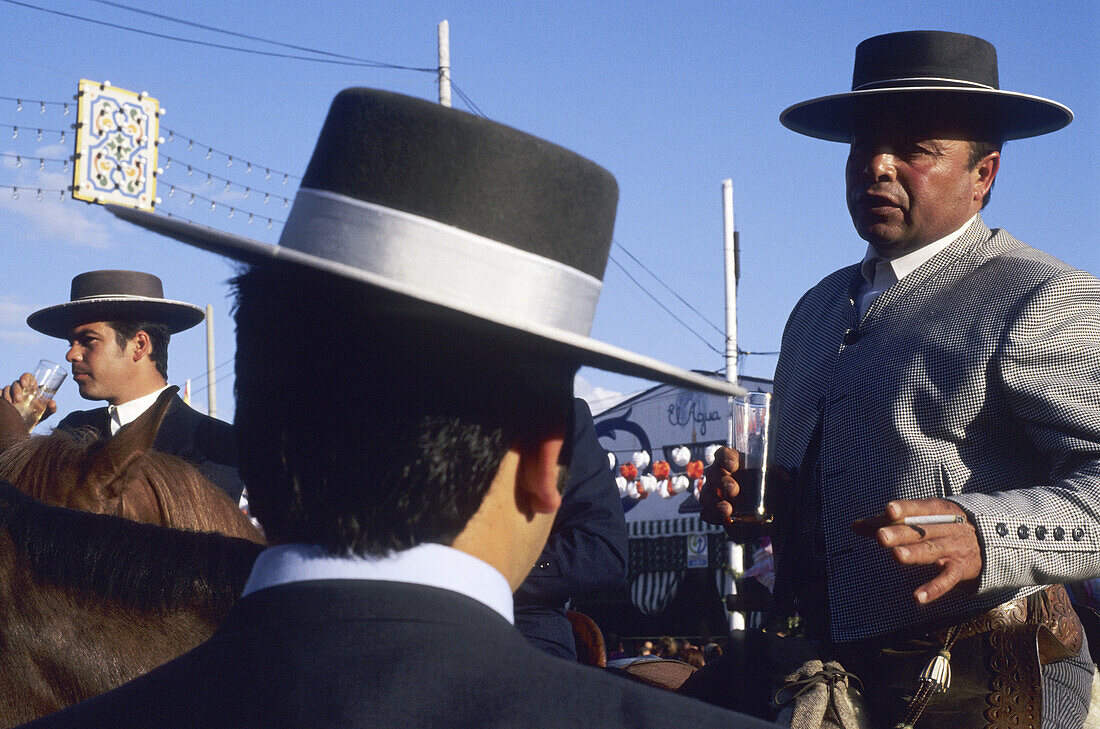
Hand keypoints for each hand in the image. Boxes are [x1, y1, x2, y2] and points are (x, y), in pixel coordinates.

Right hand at [1, 373, 56, 421]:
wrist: (24, 426)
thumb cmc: (35, 417)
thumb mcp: (44, 413)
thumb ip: (50, 409)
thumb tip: (52, 403)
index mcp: (31, 388)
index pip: (28, 377)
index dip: (25, 377)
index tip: (25, 384)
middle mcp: (20, 389)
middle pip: (17, 383)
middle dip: (16, 390)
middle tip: (19, 400)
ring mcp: (10, 393)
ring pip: (6, 388)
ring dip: (8, 395)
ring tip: (11, 405)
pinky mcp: (2, 399)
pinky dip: (0, 396)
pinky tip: (3, 403)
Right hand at [699, 446, 788, 534]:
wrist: (766, 510)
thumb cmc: (767, 487)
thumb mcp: (775, 478)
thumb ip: (778, 475)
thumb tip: (785, 478)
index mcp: (731, 461)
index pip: (723, 454)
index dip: (725, 458)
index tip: (732, 466)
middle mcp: (719, 475)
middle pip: (714, 474)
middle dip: (723, 482)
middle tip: (733, 490)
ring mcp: (712, 492)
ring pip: (706, 494)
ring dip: (715, 502)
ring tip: (727, 510)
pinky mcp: (712, 510)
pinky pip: (706, 513)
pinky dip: (714, 516)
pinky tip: (723, 519)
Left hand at [852, 498, 980, 604]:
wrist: (986, 541)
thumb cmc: (940, 526)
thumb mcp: (920, 518)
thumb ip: (885, 522)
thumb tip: (854, 527)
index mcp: (937, 510)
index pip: (920, 507)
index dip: (905, 508)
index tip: (889, 510)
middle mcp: (948, 527)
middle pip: (922, 530)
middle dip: (902, 533)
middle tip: (880, 536)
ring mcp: (955, 548)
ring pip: (933, 551)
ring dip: (915, 554)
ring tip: (897, 556)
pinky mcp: (960, 569)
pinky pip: (947, 579)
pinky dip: (933, 588)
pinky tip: (917, 597)